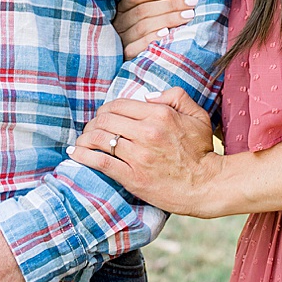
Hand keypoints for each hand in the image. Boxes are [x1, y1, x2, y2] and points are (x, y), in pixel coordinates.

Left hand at [69, 88, 223, 216]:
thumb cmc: (202, 151)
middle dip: (93, 122)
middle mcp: (147, 132)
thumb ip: (175, 96)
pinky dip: (83, 156)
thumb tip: (147, 96)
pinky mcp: (132, 177)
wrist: (206, 185)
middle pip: (105, 119)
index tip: (104, 116)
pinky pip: (100, 162)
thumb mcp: (197, 115)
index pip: (119, 104)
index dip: (107, 108)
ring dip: (86, 138)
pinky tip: (75, 153)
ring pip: (99, 138)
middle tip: (91, 129)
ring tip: (82, 141)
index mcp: (160, 114)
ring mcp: (138, 155)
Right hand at [113, 0, 195, 58]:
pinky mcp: (125, 56)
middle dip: (170, 4)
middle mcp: (119, 23)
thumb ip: (158, 4)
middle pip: (143, 10)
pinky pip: (137, 46)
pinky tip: (167, 33)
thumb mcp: (148, 16)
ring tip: (188, 16)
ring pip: (143, 26)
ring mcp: (121, 40)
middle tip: (191, 2)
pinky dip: (152, 38)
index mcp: (121, 9)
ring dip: (168, 19)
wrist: (140, 69)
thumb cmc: (150, 33)